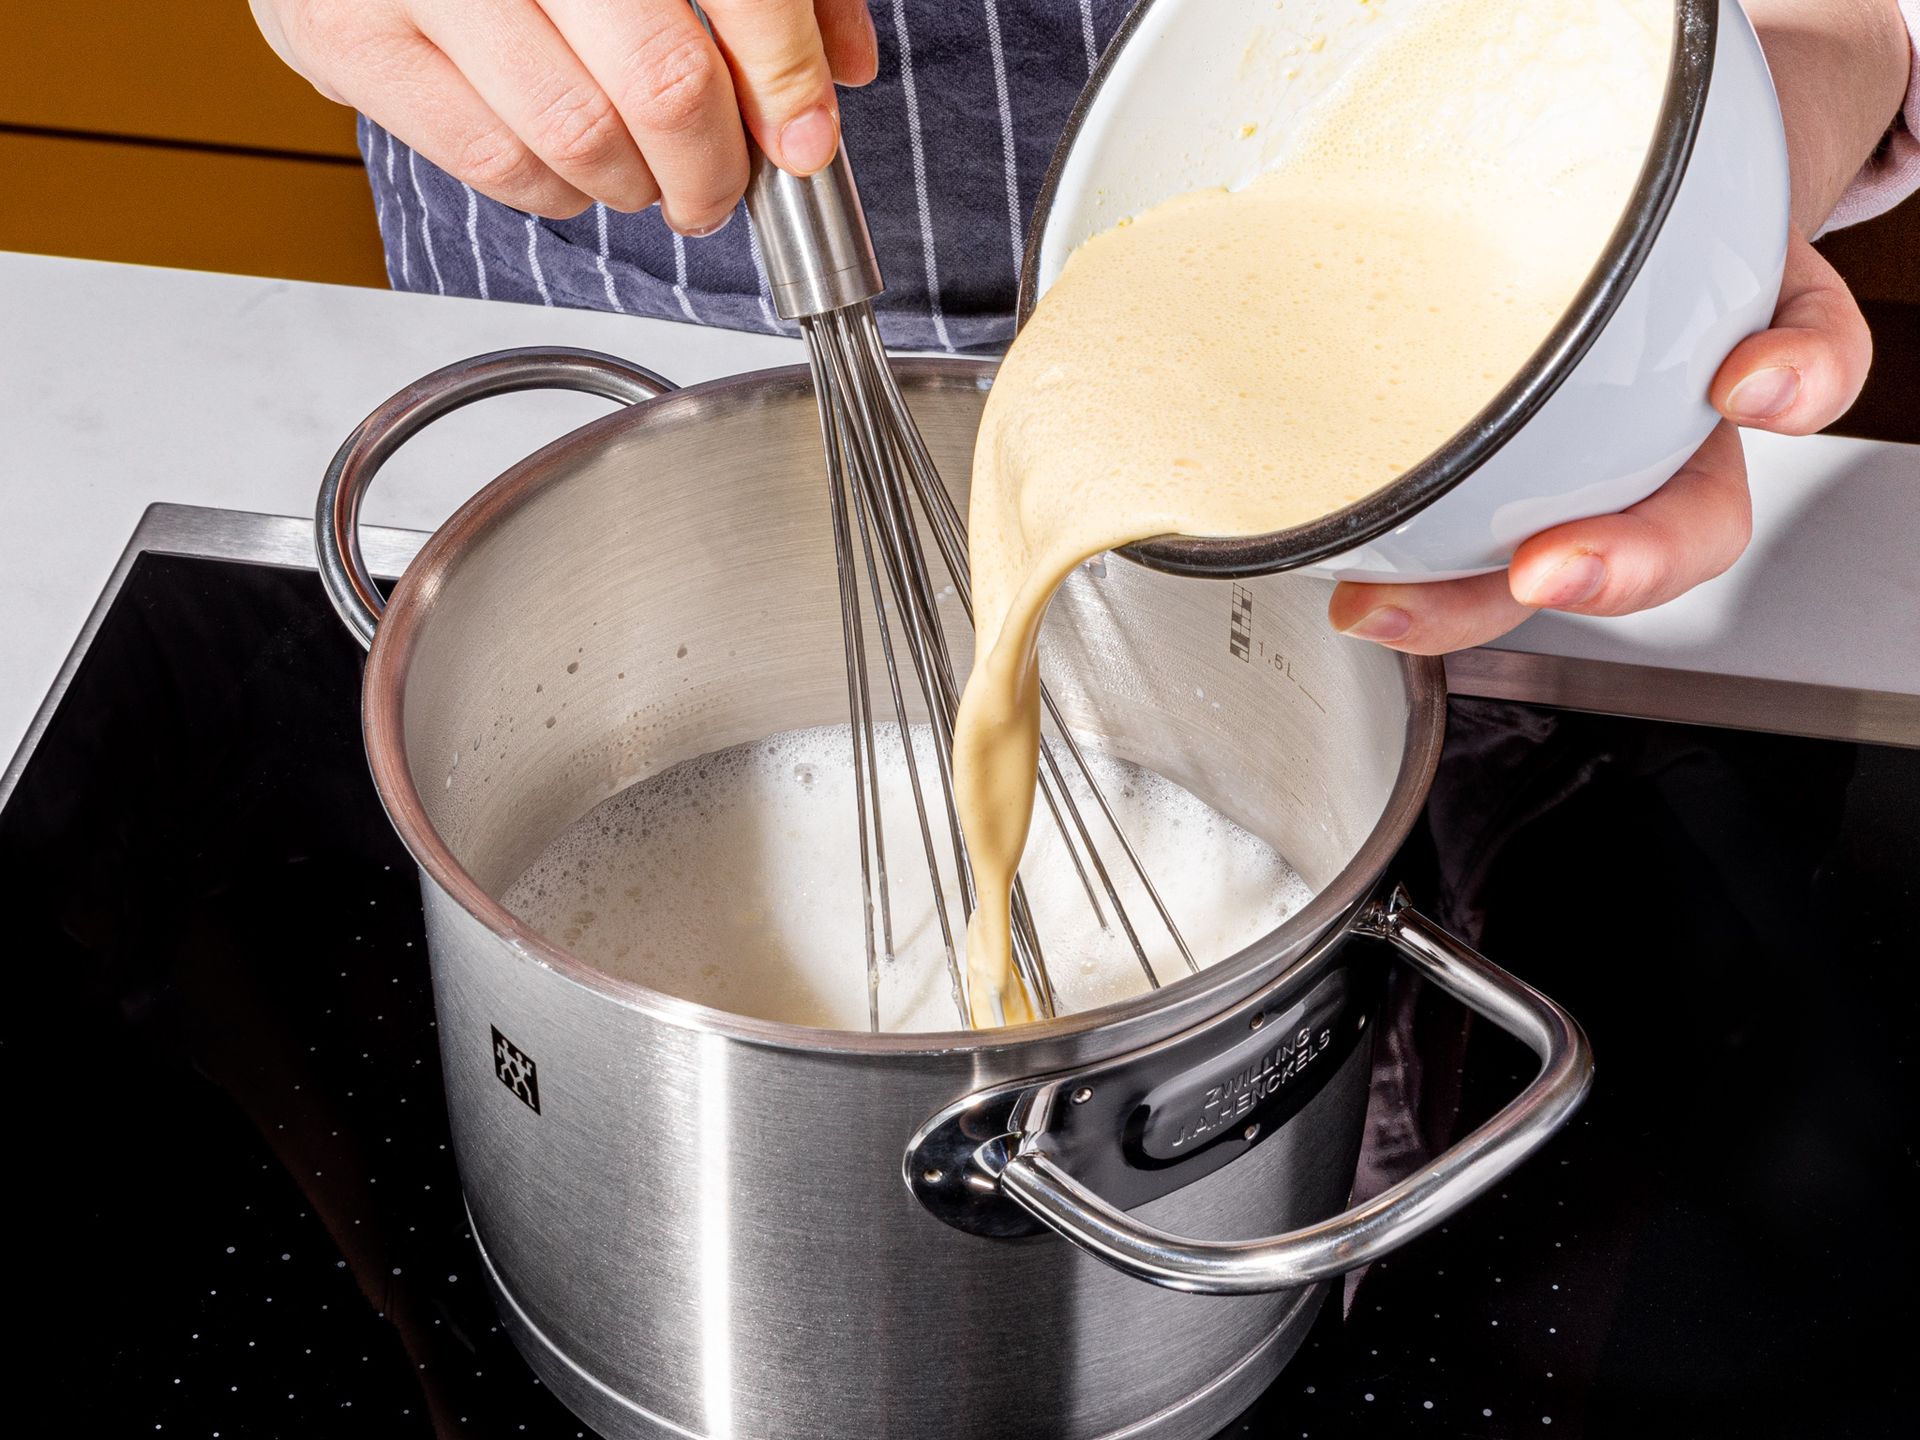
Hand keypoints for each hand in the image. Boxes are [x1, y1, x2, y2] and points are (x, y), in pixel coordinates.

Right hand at [250, 1, 878, 231]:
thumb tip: (842, 67)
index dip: (785, 82)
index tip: (803, 139)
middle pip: (663, 82)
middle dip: (714, 164)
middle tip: (722, 186)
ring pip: (579, 136)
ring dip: (636, 186)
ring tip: (645, 173)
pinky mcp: (348, 39)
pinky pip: (492, 162)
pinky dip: (555, 191)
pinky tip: (570, 164)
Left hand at [1328, 0, 1911, 654]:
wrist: (1570, 173)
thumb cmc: (1600, 168)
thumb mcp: (1643, 146)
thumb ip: (1647, 125)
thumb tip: (1571, 10)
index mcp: (1719, 314)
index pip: (1799, 352)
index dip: (1793, 380)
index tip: (1748, 384)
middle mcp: (1654, 405)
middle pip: (1676, 509)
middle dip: (1622, 557)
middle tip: (1545, 568)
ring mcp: (1566, 454)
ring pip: (1542, 555)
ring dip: (1474, 598)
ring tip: (1388, 608)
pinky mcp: (1476, 474)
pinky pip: (1440, 538)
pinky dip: (1415, 576)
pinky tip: (1360, 591)